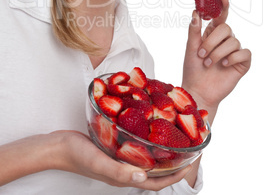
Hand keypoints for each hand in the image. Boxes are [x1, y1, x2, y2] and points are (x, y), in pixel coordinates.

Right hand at [50, 130, 192, 190]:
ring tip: (172, 135)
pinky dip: (145, 140)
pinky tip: (147, 126)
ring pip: (147, 158)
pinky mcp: (114, 148)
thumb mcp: (98, 162)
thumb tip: (144, 178)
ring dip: (161, 150)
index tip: (191, 162)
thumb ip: (119, 171)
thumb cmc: (77, 155)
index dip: (176, 175)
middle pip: (155, 171)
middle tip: (186, 145)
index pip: (157, 183)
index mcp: (125, 178)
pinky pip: (135, 146)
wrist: (58, 146)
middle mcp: (126, 170)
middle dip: (173, 161)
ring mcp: (120, 159)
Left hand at [182, 0, 250, 116]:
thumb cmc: (193, 69)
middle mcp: (224, 41)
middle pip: (226, 28)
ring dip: (218, 52)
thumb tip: (195, 12)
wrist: (198, 90)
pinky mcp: (242, 63)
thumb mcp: (191, 47)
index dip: (222, 8)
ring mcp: (234, 52)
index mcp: (212, 35)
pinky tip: (224, 64)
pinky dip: (233, 57)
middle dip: (212, 41)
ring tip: (209, 63)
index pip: (219, 18)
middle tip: (202, 54)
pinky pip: (244, 53)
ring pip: (233, 41)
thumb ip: (194, 30)